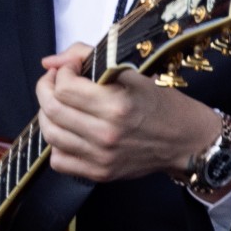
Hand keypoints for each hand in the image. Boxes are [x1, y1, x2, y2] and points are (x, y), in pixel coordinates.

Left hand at [35, 44, 228, 184]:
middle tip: (55, 81)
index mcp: (117, 105)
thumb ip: (89, 57)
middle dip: (46, 88)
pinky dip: (56, 143)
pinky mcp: (99, 174)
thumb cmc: (160, 103)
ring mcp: (101, 157)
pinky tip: (68, 131)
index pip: (64, 87)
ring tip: (58, 103)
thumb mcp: (132, 71)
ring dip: (47, 113)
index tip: (70, 68)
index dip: (61, 72)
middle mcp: (106, 134)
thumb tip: (50, 61)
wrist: (185, 141)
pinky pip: (58, 161)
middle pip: (52, 110)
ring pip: (50, 134)